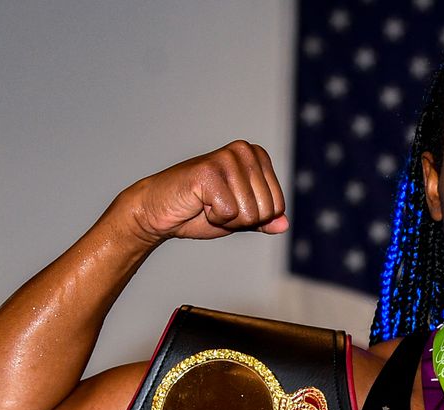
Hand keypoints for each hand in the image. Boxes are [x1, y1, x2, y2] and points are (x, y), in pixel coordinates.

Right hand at [122, 140, 288, 244]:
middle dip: (242, 219)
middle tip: (217, 207)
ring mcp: (226, 158)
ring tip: (206, 204)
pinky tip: (198, 203)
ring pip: (249, 213)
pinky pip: (229, 213)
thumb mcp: (239, 218)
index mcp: (256, 156)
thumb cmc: (198, 212)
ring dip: (227, 219)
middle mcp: (244, 150)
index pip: (278, 206)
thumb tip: (284, 224)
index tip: (231, 207)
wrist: (158, 211)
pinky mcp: (209, 171)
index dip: (255, 218)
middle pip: (266, 210)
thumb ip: (262, 219)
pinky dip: (214, 218)